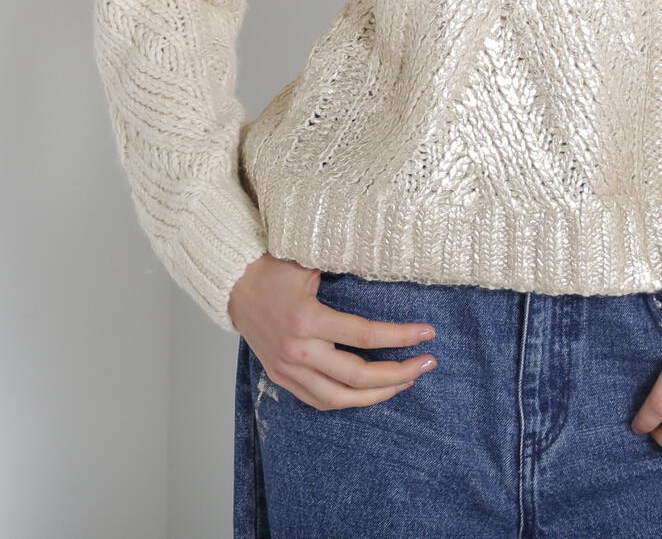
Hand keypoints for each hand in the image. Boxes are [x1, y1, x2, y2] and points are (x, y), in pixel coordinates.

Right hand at [227, 254, 439, 410]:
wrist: (234, 284)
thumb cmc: (275, 267)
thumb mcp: (312, 260)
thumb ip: (346, 272)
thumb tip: (390, 270)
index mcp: (307, 320)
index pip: (364, 336)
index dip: (400, 337)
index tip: (427, 333)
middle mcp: (298, 351)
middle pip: (357, 376)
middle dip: (398, 373)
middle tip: (427, 363)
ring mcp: (287, 369)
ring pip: (339, 398)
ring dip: (377, 395)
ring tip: (406, 381)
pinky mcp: (281, 377)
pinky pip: (318, 401)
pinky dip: (347, 401)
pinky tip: (370, 393)